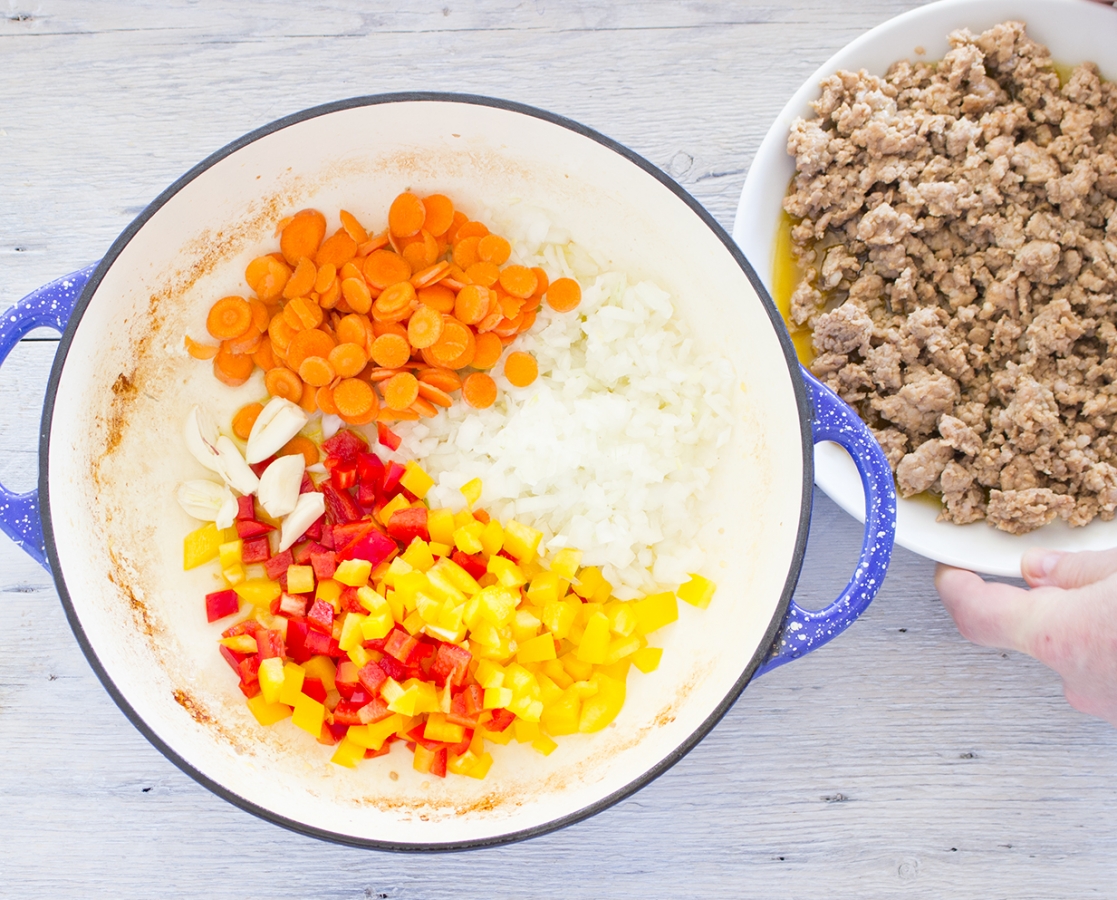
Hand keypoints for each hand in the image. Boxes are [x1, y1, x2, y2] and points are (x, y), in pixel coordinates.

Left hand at [936, 549, 1116, 725]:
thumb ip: (1079, 569)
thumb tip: (1042, 568)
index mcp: (1062, 637)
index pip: (976, 613)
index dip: (956, 587)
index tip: (950, 572)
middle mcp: (1078, 680)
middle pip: (1032, 632)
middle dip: (1047, 602)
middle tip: (1068, 574)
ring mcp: (1108, 705)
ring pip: (1075, 655)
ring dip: (1088, 627)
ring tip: (1113, 599)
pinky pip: (1106, 674)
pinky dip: (1111, 651)